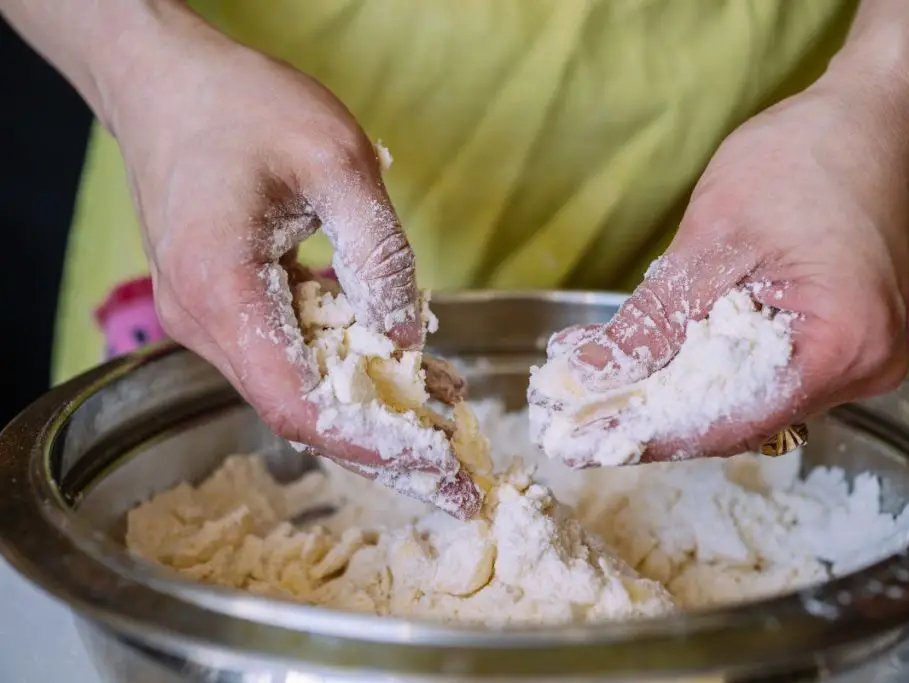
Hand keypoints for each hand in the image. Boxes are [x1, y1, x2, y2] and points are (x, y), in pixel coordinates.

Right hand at [106, 15, 478, 514]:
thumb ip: (378, 253)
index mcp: (222, 292)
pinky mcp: (224, 306)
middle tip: (457, 478)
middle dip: (383, 446)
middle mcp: (204, 323)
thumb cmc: (244, 107)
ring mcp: (208, 319)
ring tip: (448, 417)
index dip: (372, 443)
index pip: (298, 405)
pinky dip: (349, 367)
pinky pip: (290, 353)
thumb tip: (406, 332)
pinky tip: (407, 363)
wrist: (166, 84)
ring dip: (371, 407)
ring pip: (298, 388)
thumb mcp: (336, 160)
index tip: (436, 461)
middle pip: (299, 412)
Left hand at [538, 81, 908, 464]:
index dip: (651, 434)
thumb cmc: (802, 158)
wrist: (869, 119)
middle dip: (657, 417)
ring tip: (604, 392)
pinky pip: (767, 377)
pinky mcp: (842, 344)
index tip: (582, 443)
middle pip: (743, 421)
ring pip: (751, 403)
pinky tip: (657, 363)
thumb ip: (654, 320)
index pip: (733, 420)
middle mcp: (864, 369)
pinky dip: (709, 371)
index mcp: (844, 346)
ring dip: (679, 396)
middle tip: (578, 421)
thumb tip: (589, 376)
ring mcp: (859, 360)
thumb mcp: (712, 237)